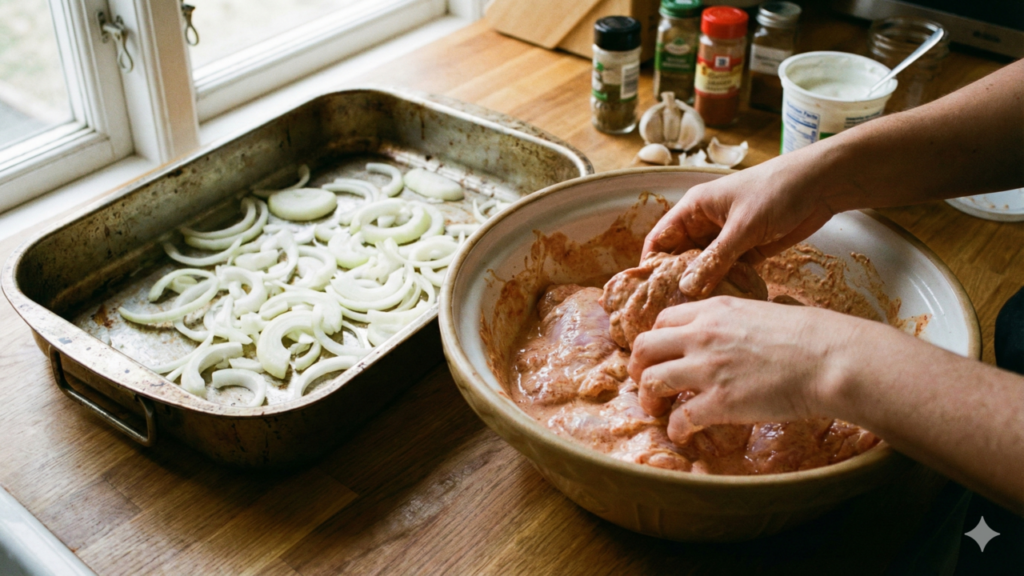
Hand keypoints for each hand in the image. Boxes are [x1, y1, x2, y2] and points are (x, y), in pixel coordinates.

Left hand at [627, 297, 866, 444]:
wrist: (830, 358)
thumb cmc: (808, 336)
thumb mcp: (760, 313)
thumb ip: (734, 323)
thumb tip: (729, 337)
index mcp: (712, 311)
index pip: (662, 320)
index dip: (655, 340)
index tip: (658, 355)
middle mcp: (702, 335)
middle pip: (644, 347)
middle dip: (638, 367)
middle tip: (644, 382)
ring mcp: (708, 368)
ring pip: (652, 381)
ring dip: (648, 398)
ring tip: (656, 409)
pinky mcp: (720, 401)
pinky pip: (680, 417)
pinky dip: (675, 428)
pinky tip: (682, 433)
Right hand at [644, 151, 838, 297]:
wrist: (822, 185)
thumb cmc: (777, 191)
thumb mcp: (743, 227)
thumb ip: (715, 259)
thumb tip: (686, 289)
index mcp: (693, 209)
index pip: (659, 240)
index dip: (650, 266)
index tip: (647, 295)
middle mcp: (704, 224)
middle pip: (679, 258)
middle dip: (675, 283)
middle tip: (670, 312)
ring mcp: (726, 238)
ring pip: (703, 268)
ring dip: (702, 288)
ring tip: (695, 314)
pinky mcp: (747, 250)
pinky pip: (728, 273)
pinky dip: (725, 286)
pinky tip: (723, 305)